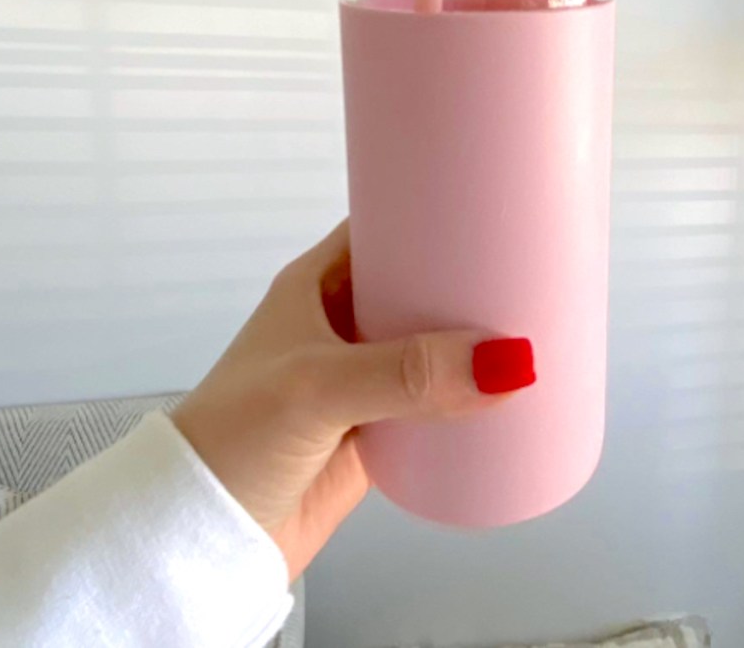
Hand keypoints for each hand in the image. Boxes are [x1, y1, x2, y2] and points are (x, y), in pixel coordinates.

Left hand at [170, 222, 535, 579]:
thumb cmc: (234, 437)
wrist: (200, 537)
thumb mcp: (316, 388)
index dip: (435, 213)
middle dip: (471, 281)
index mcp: (320, 284)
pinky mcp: (377, 432)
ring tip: (544, 329)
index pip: (386, 228)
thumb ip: (404, 374)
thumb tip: (507, 364)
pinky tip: (514, 396)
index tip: (496, 207)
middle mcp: (344, 322)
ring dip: (475, 343)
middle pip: (421, 286)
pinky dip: (469, 399)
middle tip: (538, 272)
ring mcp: (363, 378)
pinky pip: (435, 405)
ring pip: (433, 346)